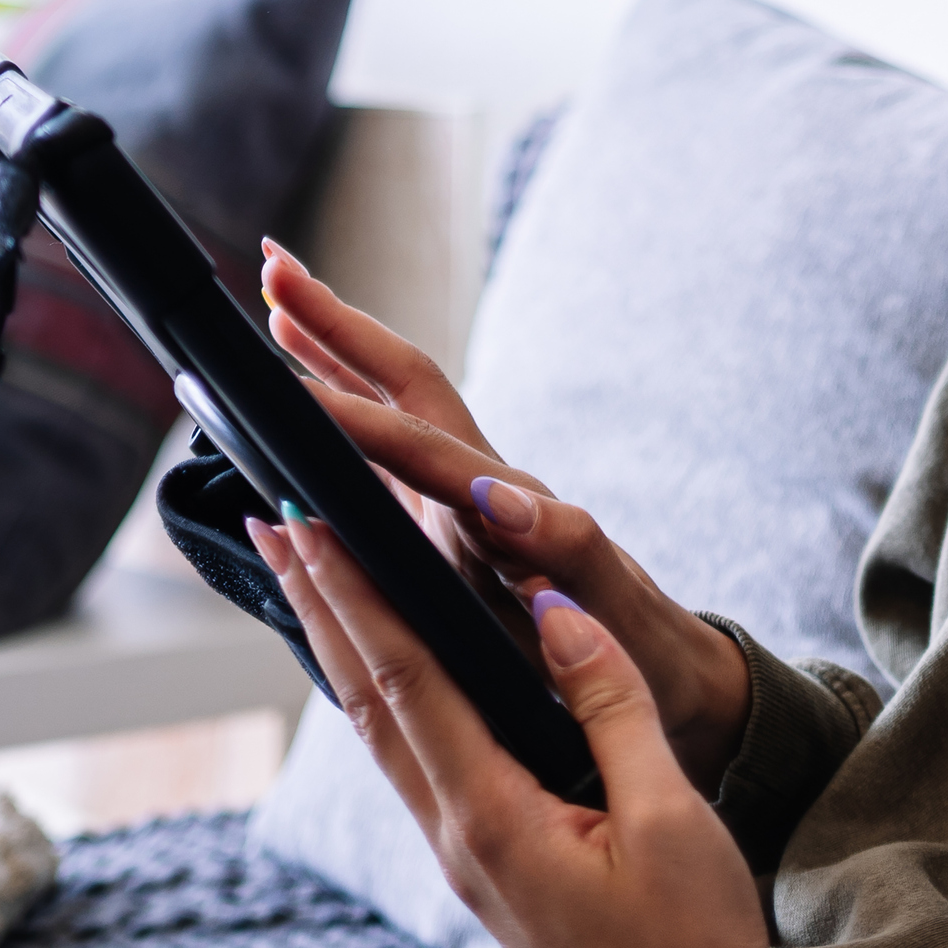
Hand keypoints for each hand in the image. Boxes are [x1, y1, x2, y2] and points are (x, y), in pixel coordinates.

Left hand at [256, 509, 769, 947]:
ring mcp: (465, 855)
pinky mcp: (485, 865)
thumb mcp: (671, 818)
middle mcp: (459, 835)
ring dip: (341, 644)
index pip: (407, 678)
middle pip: (369, 698)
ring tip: (308, 573)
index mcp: (496, 817)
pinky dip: (385, 692)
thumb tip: (555, 610)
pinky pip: (416, 759)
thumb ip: (611, 707)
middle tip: (274, 517)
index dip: (355, 591)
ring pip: (382, 730)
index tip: (311, 519)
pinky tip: (381, 669)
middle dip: (320, 603)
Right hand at [261, 242, 753, 788]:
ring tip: (275, 303)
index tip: (299, 390)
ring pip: (391, 410)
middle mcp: (481, 490)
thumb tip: (499, 498)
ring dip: (334, 354)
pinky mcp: (452, 533)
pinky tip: (303, 396)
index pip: (425, 445)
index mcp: (512, 508)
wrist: (671, 678)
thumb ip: (567, 550)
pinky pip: (385, 460)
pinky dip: (342, 416)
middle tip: (275, 270)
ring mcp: (463, 506)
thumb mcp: (615, 606)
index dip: (360, 421)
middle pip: (405, 388)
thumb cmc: (644, 649)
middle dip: (339, 329)